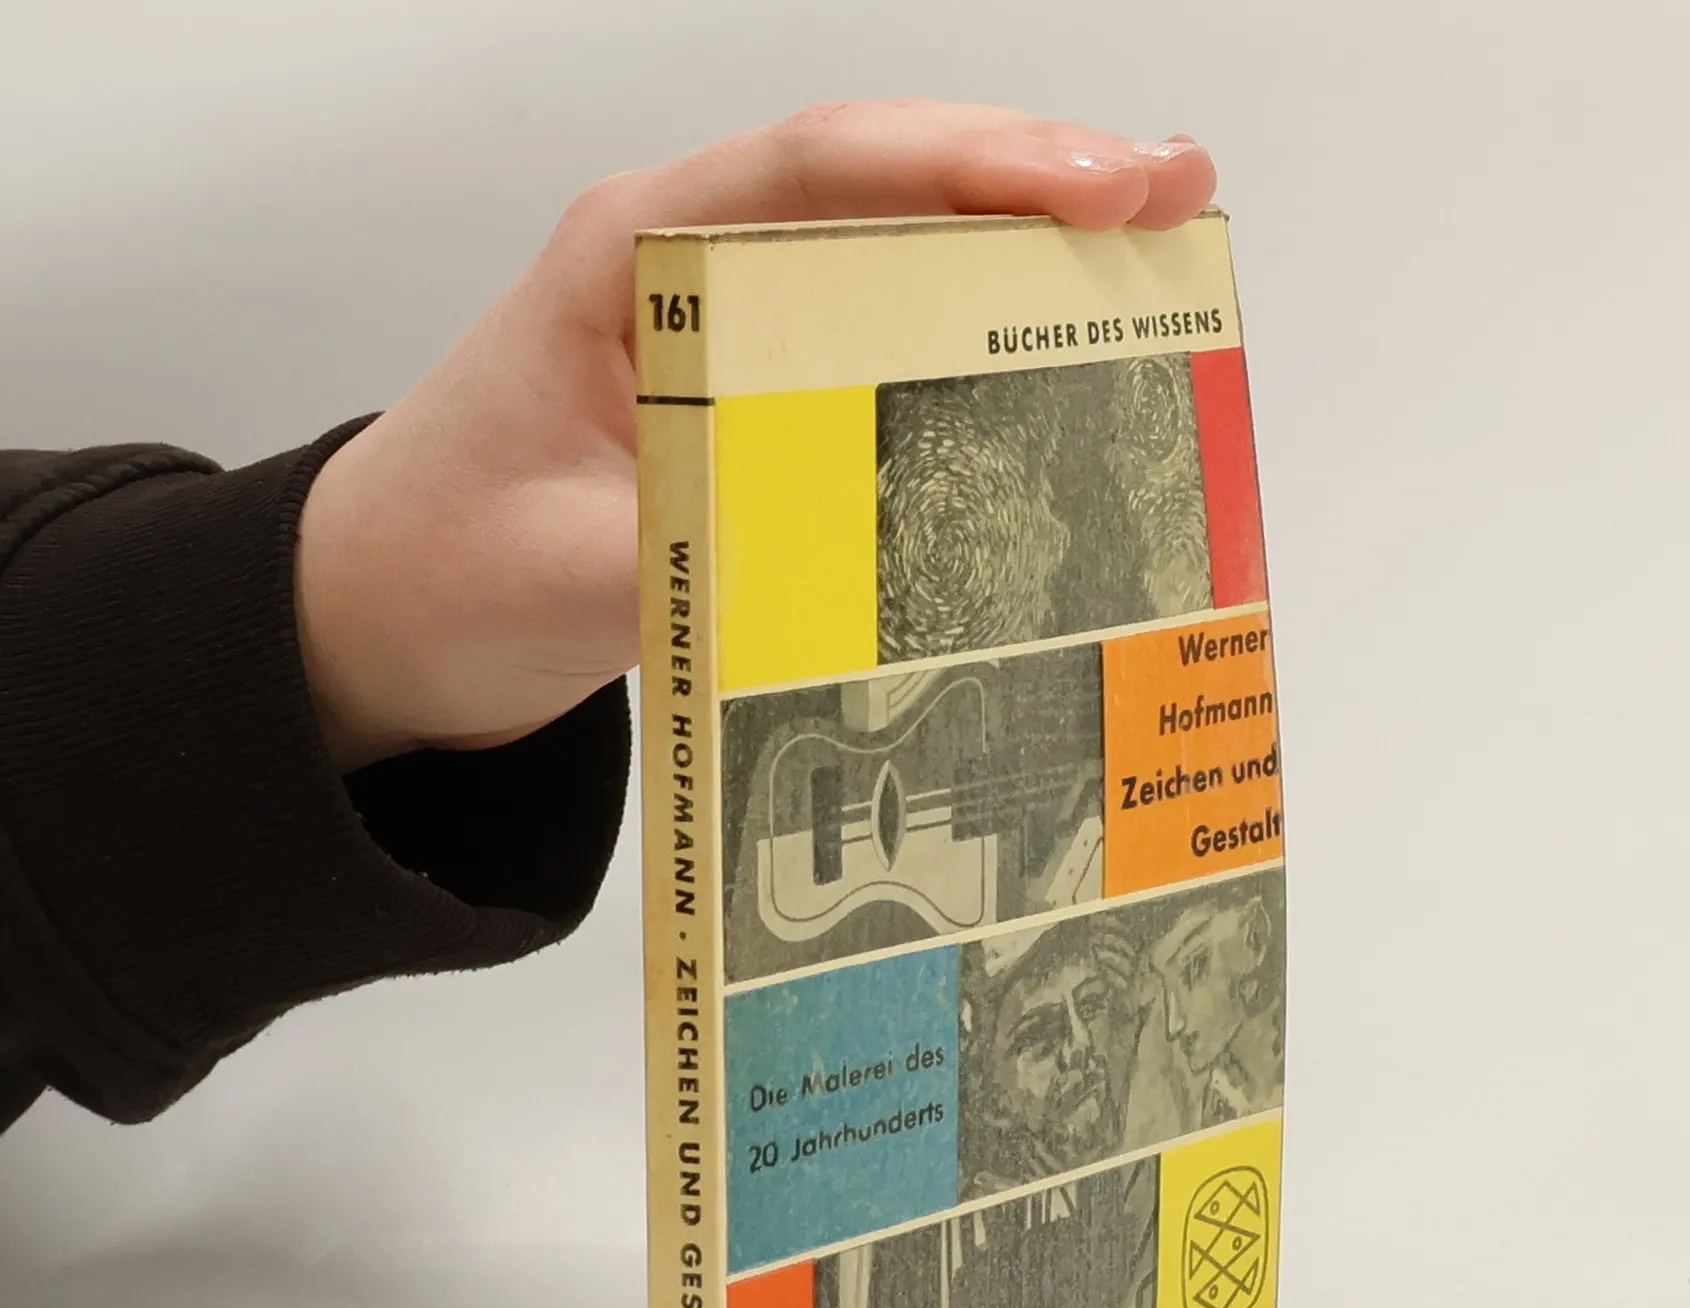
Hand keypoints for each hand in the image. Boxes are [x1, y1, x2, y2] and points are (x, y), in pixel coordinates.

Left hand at [292, 100, 1216, 769]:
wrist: (372, 620)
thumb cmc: (435, 570)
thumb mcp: (563, 576)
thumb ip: (702, 556)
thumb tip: (861, 567)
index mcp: (632, 263)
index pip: (825, 171)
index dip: (975, 166)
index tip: (1102, 188)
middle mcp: (690, 276)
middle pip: (885, 195)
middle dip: (1038, 189)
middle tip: (1178, 204)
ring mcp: (723, 340)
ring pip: (892, 267)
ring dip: (1019, 268)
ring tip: (1153, 273)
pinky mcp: (745, 412)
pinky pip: (874, 360)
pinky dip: (967, 359)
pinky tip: (1049, 381)